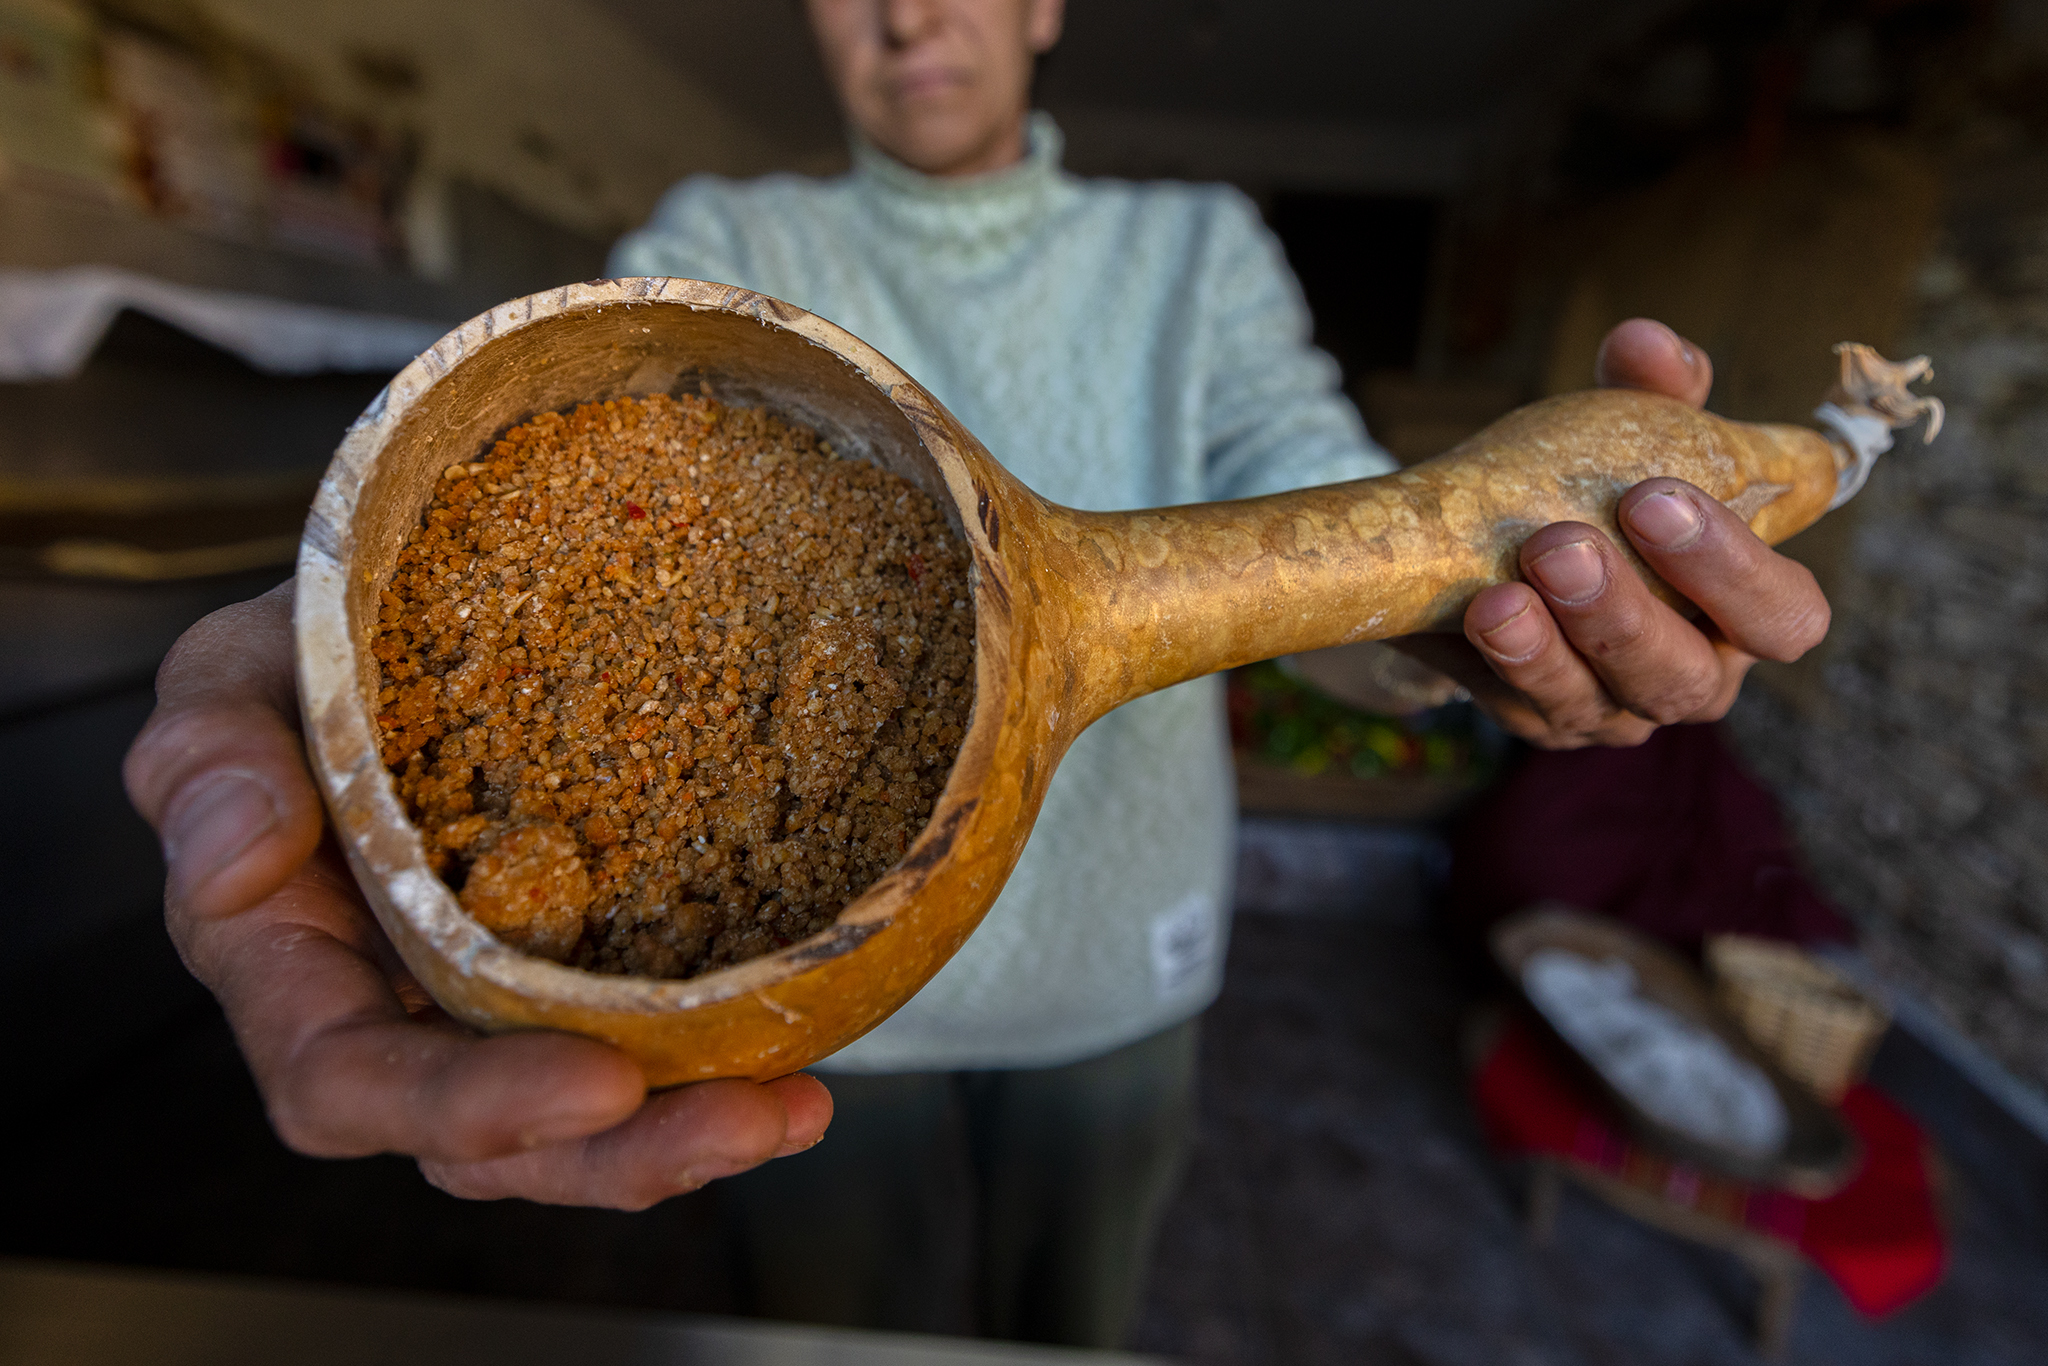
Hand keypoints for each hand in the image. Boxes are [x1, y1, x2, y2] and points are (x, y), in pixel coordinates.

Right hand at [123, 581, 830, 1208]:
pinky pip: (650, 1048)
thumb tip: (241, 856)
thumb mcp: (240, 670)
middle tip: (736, 1119)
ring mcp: (504, 999)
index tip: (593, 1081)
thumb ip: (206, 755)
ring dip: (686, 1135)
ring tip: (790, 1111)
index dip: (466, 1105)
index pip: (347, 1082)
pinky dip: (724, 1067)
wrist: (430, 601)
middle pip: (489, 1143)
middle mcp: (400, 1009)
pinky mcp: (595, 966)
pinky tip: (804, 1067)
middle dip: (613, 1154)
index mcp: (291, 964)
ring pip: (579, 1123)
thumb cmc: (319, 645)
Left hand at [1397, 318, 1829, 748]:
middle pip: (1686, 676)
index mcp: (1743, 609)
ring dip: (1554, 643)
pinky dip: (1503, 661)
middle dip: (1626, 613)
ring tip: (1508, 585)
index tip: (1658, 496)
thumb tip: (1644, 342)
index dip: (1737, 567)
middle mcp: (1691, 673)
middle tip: (1565, 545)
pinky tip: (1476, 613)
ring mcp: (1613, 710)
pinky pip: (1525, 705)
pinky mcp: (1541, 720)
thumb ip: (1652, 385)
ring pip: (1602, 701)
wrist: (1478, 539)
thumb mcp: (1626, 428)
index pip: (1786, 615)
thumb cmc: (1592, 484)